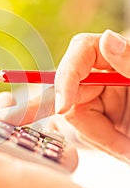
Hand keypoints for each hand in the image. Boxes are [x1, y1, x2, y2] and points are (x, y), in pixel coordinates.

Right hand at [54, 29, 129, 161]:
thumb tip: (107, 39)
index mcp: (121, 57)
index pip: (82, 50)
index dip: (67, 75)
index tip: (64, 106)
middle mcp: (108, 73)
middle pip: (72, 88)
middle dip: (87, 119)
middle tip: (117, 143)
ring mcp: (104, 95)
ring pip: (75, 112)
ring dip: (99, 137)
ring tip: (126, 148)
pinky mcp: (103, 115)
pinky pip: (86, 129)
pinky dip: (102, 142)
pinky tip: (122, 147)